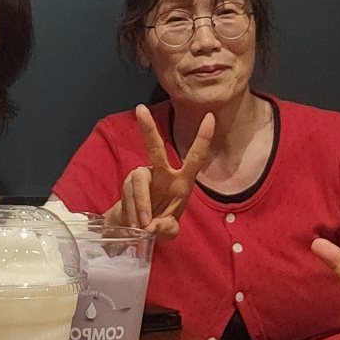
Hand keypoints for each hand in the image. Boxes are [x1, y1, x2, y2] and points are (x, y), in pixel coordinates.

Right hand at [103, 104, 213, 238]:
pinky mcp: (128, 184)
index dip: (203, 138)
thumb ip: (166, 229)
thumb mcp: (169, 230)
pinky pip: (129, 195)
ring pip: (139, 182)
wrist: (136, 229)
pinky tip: (135, 223)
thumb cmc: (159, 223)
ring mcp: (143, 176)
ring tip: (143, 225)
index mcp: (182, 181)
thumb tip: (152, 227)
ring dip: (141, 205)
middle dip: (148, 129)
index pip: (196, 157)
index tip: (210, 116)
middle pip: (154, 149)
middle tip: (140, 109)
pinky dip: (133, 211)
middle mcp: (162, 173)